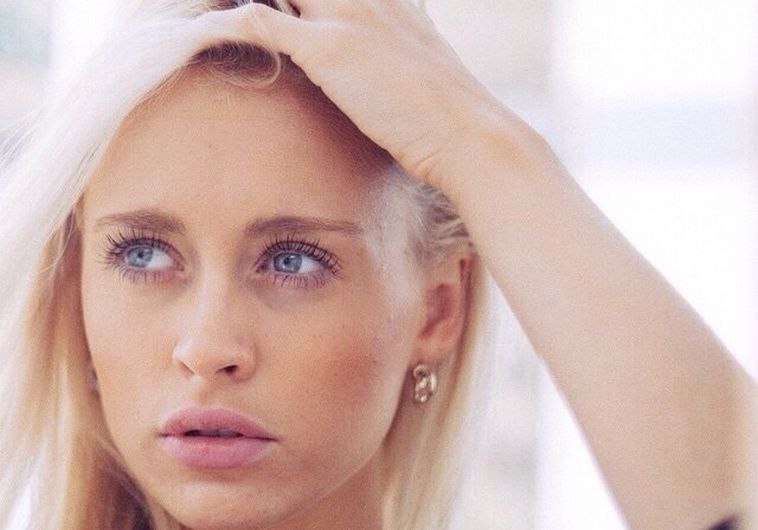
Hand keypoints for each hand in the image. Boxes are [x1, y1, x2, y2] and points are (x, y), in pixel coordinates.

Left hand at [199, 0, 510, 191]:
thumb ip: (396, 45)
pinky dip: (223, 24)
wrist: (469, 135)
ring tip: (193, 8)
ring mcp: (345, 13)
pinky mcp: (329, 48)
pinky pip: (257, 22)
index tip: (272, 7)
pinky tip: (198, 31)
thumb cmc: (447, 112)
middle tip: (211, 5)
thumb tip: (373, 62)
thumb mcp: (420, 64)